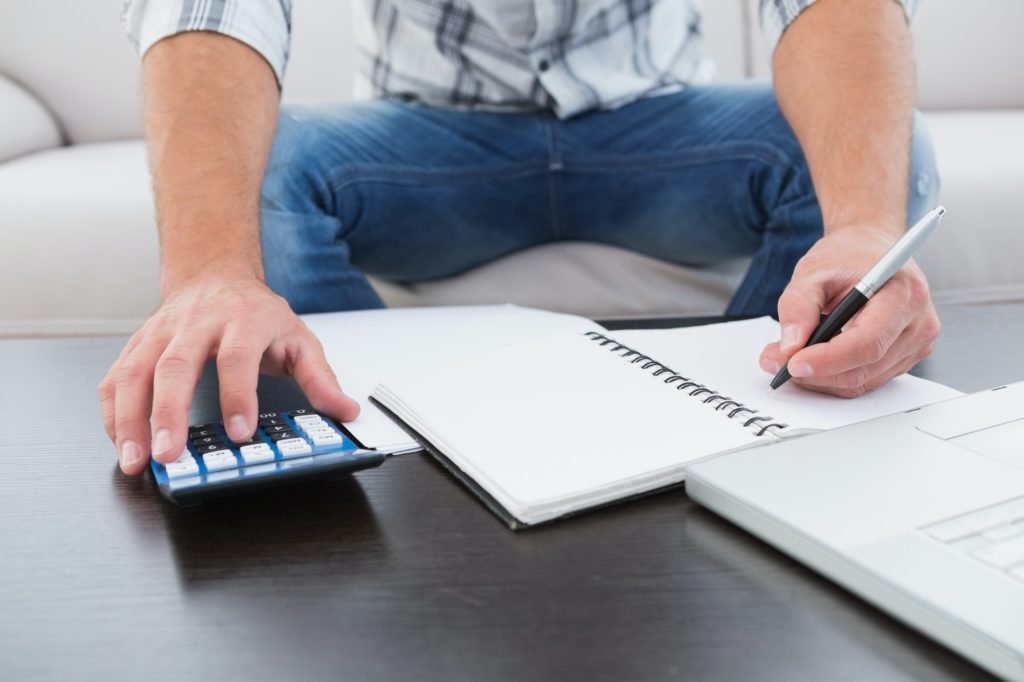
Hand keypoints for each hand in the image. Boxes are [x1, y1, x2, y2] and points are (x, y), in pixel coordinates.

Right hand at [98, 274, 359, 474]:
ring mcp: (161, 332)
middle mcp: (196, 323)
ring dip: (131, 420)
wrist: (215, 275)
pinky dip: (113, 413)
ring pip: (136, 372)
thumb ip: (321, 378)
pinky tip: (120, 441)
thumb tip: (344, 410)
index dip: (237, 396)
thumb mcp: (299, 339)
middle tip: (169, 455)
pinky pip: (116, 378)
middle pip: (176, 365)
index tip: (240, 433)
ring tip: (137, 459)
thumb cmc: (256, 313)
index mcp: (243, 320)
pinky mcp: (137, 345)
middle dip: (169, 414)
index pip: (237, 357)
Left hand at [759, 225, 939, 397]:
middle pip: (864, 368)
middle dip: (816, 372)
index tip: (792, 364)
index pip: (867, 342)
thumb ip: (797, 307)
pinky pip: (868, 380)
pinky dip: (836, 377)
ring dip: (822, 378)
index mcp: (903, 294)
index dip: (828, 360)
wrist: (870, 250)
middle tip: (777, 363)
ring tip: (790, 360)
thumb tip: (790, 347)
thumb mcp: (812, 271)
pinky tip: (816, 361)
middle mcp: (918, 322)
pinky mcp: (907, 356)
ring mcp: (916, 343)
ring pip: (863, 381)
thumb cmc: (848, 256)